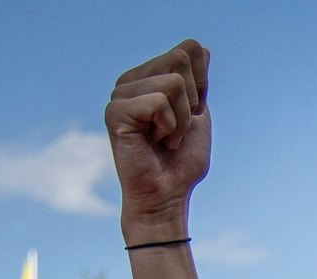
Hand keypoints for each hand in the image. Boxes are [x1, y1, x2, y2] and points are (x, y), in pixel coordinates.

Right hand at [105, 40, 210, 242]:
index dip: (201, 86)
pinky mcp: (115, 110)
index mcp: (148, 78)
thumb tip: (197, 47)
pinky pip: (159, 102)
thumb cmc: (181, 162)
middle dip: (191, 102)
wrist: (168, 195)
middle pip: (180, 60)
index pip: (190, 50)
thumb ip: (197, 81)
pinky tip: (154, 142)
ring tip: (165, 139)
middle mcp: (130, 81)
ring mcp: (119, 94)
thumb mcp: (197, 115)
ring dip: (180, 120)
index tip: (188, 116)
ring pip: (173, 83)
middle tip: (175, 130)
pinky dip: (168, 127)